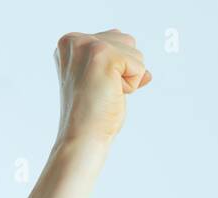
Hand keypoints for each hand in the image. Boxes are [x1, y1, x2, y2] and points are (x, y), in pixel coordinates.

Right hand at [52, 28, 151, 151]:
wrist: (83, 137)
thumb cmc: (92, 115)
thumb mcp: (102, 83)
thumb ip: (117, 65)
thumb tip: (147, 73)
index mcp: (70, 43)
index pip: (115, 40)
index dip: (116, 69)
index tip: (96, 87)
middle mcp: (75, 40)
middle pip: (127, 41)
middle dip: (124, 71)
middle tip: (102, 91)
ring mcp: (87, 45)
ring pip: (135, 53)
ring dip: (128, 79)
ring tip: (105, 93)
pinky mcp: (103, 55)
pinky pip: (139, 66)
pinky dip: (132, 86)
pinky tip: (111, 95)